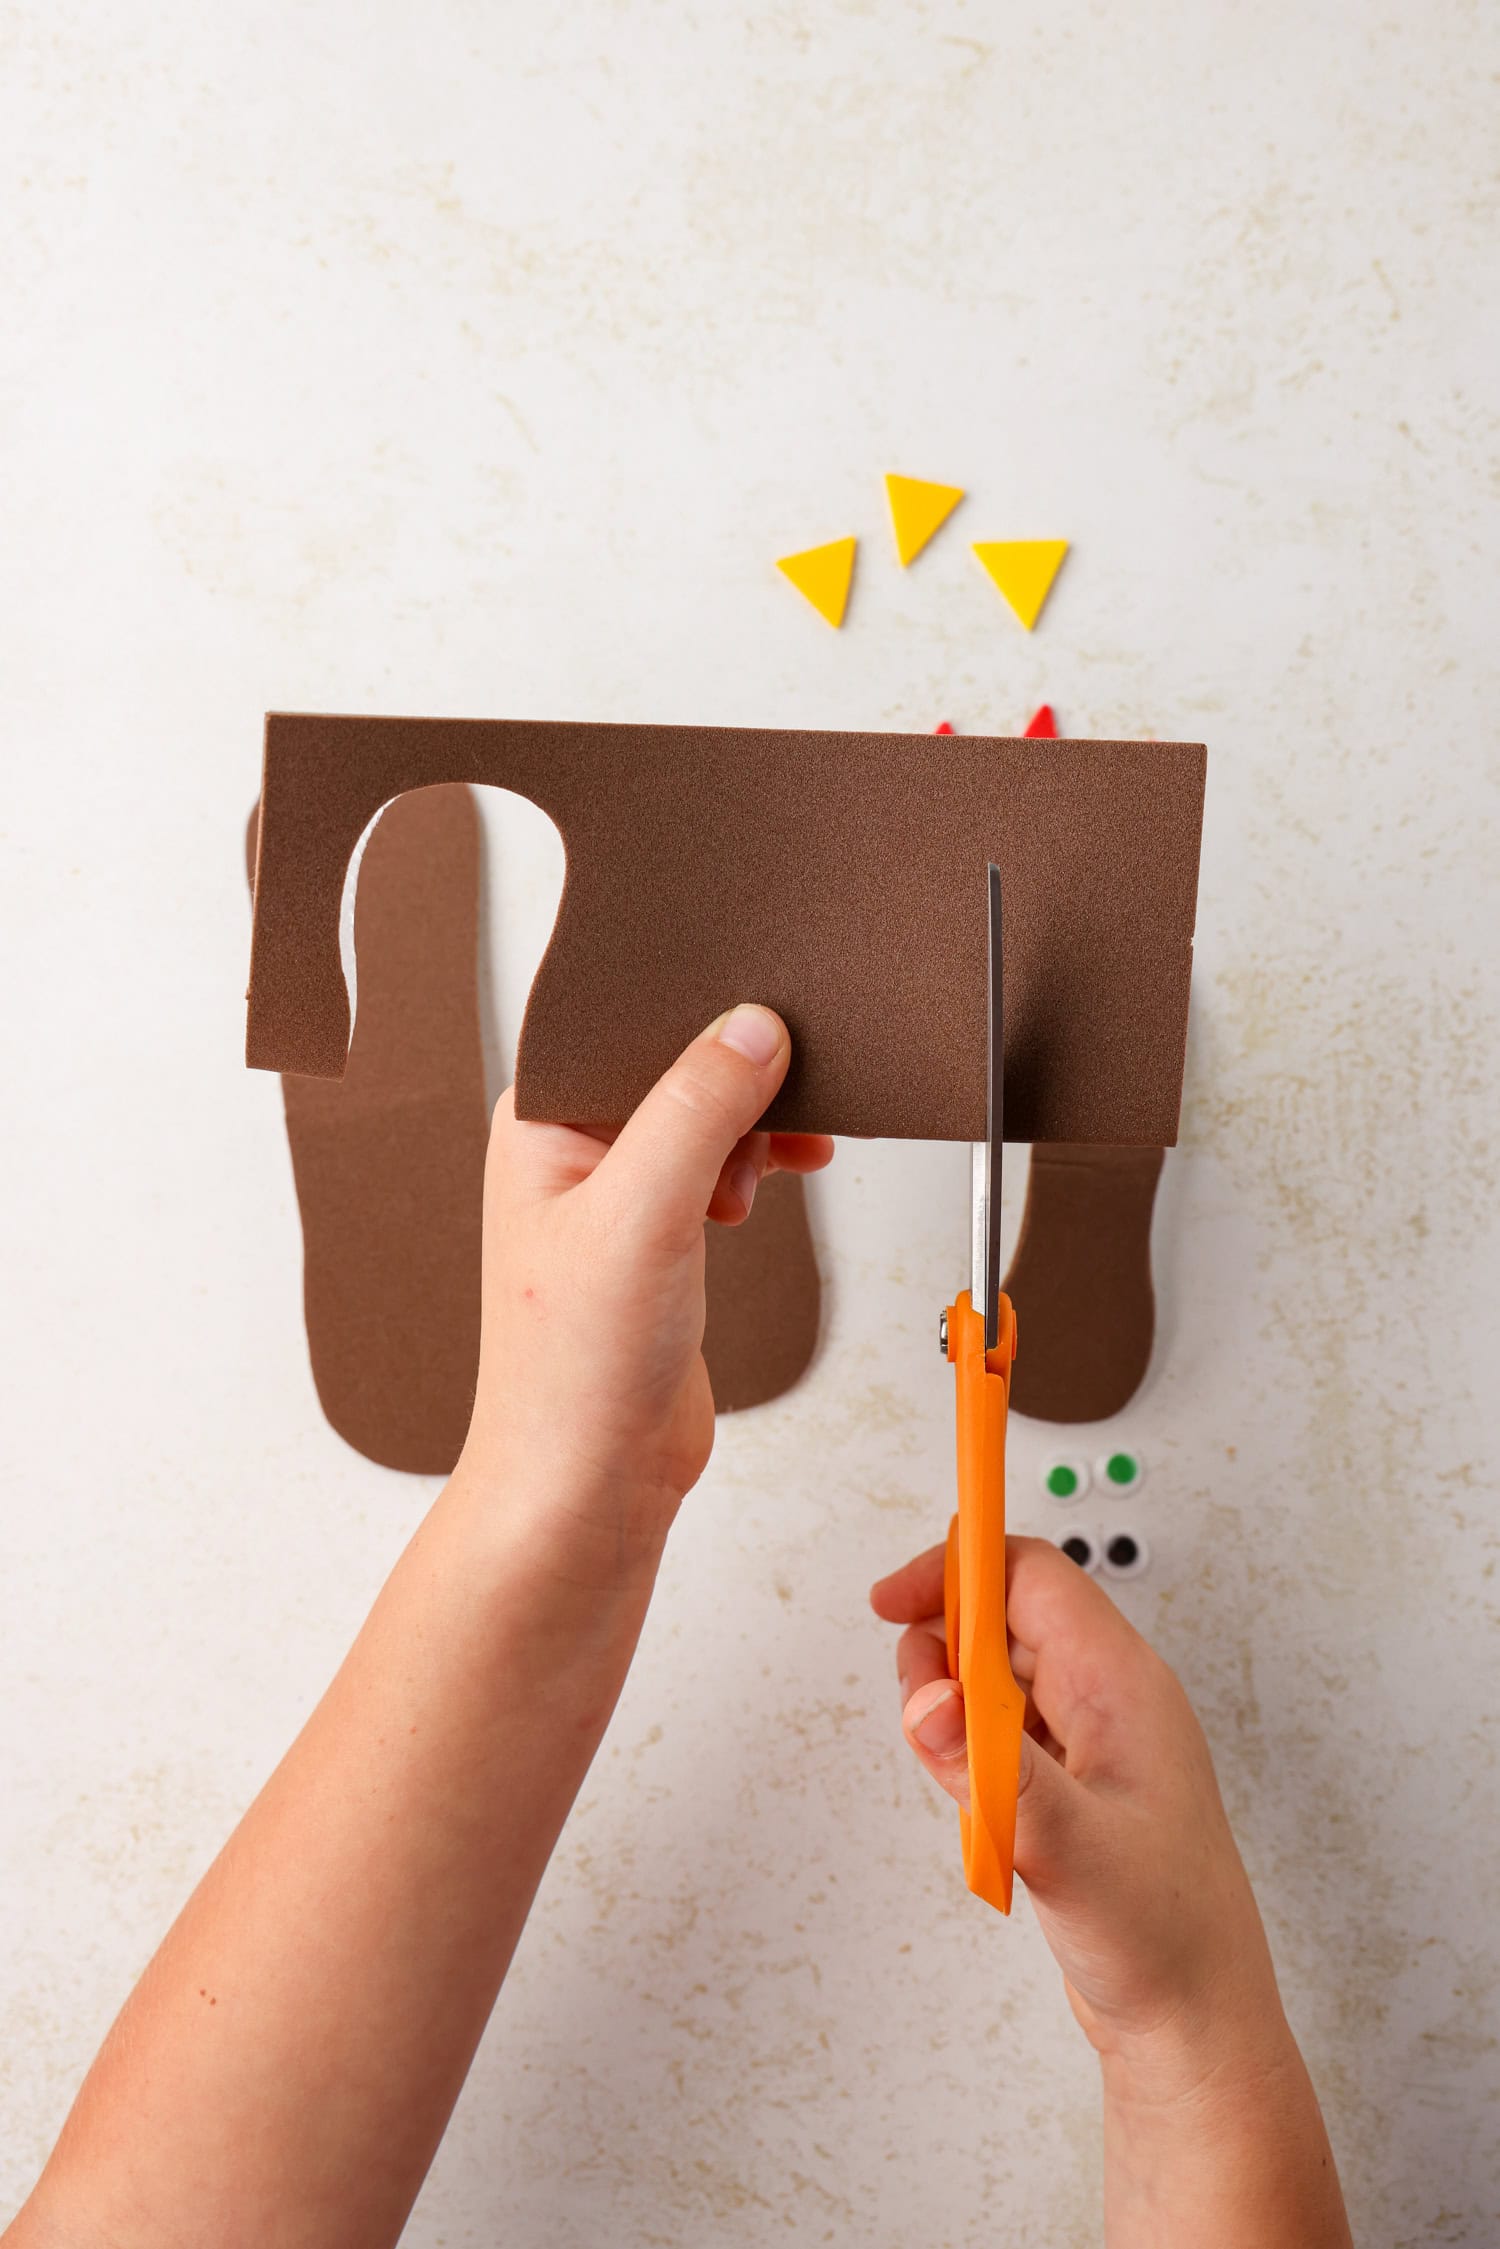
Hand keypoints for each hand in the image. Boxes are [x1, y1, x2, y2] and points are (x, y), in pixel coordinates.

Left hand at [456, 1006, 832, 1575]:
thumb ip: (697, 1110)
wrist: (587, 1488)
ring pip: (707, 1115)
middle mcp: (572, 1150)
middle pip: (675, 1064)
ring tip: (786, 1154)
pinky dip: (762, 1163)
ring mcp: (617, 1196)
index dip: (701, 1014)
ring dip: (758, 1124)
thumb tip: (752, 1027)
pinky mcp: (661, 1238)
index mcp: (539, 1121)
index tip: (773, 1017)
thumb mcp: (643, 1215)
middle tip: (798, 1091)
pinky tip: (787, 1175)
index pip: (628, 1022)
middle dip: (743, 1075)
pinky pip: (722, 1165)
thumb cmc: (573, 1371)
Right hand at [870, 1536, 1281, 2077]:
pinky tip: (982, 1817)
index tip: (893, 1600)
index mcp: (1123, 1684)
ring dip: (953, 1712)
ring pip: (995, 1678)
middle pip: (1004, 1617)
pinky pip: (1000, 1735)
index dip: (957, 1570)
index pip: (1031, 1576)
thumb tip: (928, 1700)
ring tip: (961, 1784)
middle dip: (945, 1651)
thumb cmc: (1166, 1937)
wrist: (1194, 2025)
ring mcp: (1089, 1742)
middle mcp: (1108, 1699)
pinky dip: (969, 1757)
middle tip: (923, 1715)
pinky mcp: (1070, 1784)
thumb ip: (992, 1769)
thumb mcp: (1070, 1847)